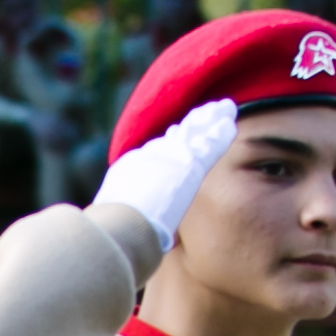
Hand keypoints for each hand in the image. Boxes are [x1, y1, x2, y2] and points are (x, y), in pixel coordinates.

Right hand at [90, 97, 242, 246]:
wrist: (123, 220)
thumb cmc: (113, 227)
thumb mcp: (112, 213)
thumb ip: (118, 210)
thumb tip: (105, 225)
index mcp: (133, 168)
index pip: (155, 150)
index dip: (169, 139)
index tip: (176, 131)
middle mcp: (153, 155)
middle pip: (177, 134)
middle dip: (193, 122)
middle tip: (205, 111)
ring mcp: (173, 157)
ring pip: (196, 131)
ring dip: (211, 119)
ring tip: (226, 108)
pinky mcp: (192, 164)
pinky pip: (212, 145)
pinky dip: (221, 134)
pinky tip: (231, 124)